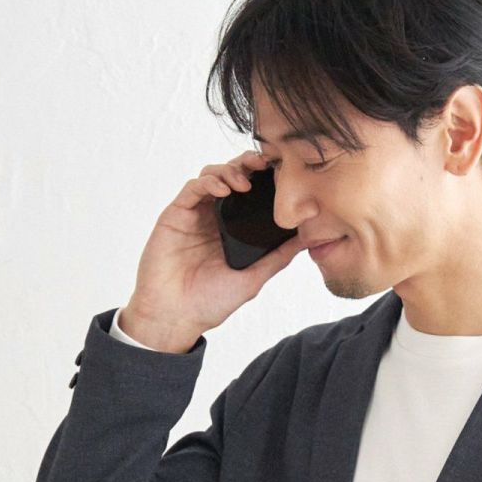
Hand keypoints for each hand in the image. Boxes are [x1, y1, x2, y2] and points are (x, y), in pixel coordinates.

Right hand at [125, 149, 304, 345]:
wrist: (175, 316)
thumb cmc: (209, 303)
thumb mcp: (253, 279)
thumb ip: (277, 257)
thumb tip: (307, 240)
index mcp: (232, 230)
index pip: (249, 193)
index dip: (264, 179)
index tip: (282, 173)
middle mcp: (213, 218)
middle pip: (231, 176)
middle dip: (248, 165)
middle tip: (265, 164)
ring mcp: (194, 215)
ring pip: (211, 176)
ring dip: (229, 171)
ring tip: (244, 182)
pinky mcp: (176, 215)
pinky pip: (192, 188)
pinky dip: (208, 183)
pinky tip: (223, 189)